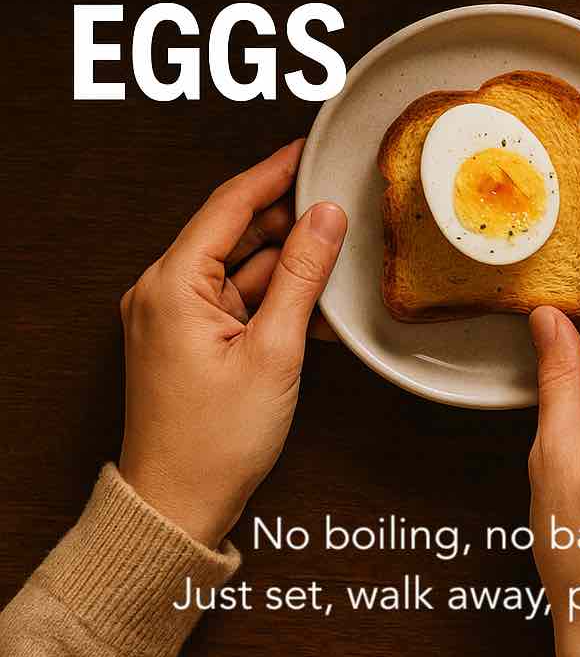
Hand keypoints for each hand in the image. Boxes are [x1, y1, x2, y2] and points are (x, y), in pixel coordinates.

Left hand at [118, 141, 346, 547]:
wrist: (176, 508)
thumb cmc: (214, 441)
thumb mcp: (274, 350)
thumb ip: (303, 275)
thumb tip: (326, 217)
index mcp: (171, 284)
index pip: (228, 204)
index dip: (274, 171)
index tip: (309, 148)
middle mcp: (162, 291)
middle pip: (234, 231)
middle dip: (288, 218)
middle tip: (340, 200)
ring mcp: (173, 315)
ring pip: (240, 266)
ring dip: (287, 263)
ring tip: (339, 258)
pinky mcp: (186, 338)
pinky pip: (236, 298)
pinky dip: (274, 297)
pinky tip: (316, 305)